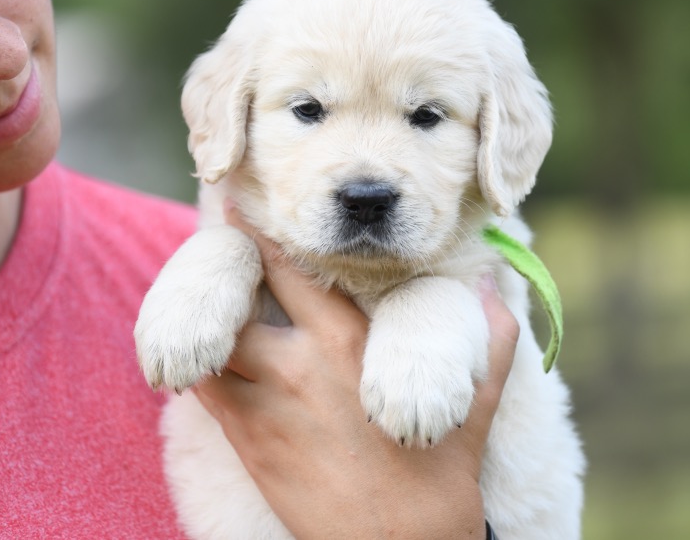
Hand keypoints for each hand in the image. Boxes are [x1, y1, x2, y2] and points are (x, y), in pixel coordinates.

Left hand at [193, 206, 519, 538]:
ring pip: (210, 340)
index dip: (262, 236)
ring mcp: (265, 402)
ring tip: (197, 299)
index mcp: (349, 342)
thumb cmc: (439, 480)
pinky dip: (197, 366)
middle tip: (208, 246)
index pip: (290, 269)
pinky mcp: (246, 441)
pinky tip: (200, 356)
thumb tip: (492, 285)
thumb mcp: (475, 404)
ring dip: (202, 317)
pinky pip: (205, 389)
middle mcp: (298, 362)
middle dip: (221, 266)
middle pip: (238, 293)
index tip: (245, 210)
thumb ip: (487, 338)